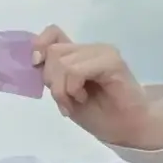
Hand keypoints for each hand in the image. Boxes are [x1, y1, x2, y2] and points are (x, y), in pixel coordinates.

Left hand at [32, 26, 162, 148]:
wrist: (128, 128)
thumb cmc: (98, 114)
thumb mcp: (64, 94)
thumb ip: (52, 74)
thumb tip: (35, 58)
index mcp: (79, 53)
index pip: (53, 34)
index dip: (40, 46)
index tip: (37, 65)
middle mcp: (91, 48)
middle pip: (53, 52)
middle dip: (52, 81)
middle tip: (66, 99)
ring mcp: (103, 52)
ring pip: (63, 62)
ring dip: (63, 89)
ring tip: (77, 101)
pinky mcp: (112, 62)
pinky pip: (76, 70)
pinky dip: (72, 89)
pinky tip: (83, 98)